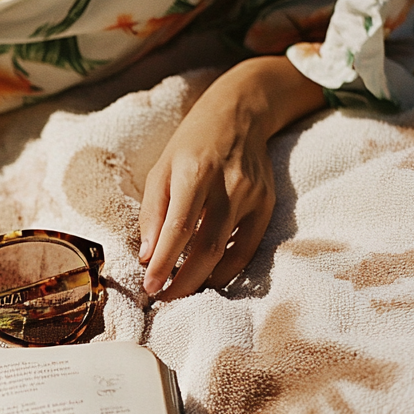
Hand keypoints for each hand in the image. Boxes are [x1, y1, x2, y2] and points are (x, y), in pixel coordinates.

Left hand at [138, 56, 325, 300]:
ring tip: (181, 291)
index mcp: (195, 173)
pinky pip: (249, 249)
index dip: (163, 263)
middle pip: (206, 248)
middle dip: (183, 282)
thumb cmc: (190, 145)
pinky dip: (228, 269)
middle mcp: (228, 186)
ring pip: (229, 254)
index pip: (178, 229)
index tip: (149, 286)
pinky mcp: (267, 206)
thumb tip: (146, 256)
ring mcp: (253, 197)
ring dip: (203, 280)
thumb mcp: (160, 170)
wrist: (239, 115)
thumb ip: (152, 213)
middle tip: (163, 298)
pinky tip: (209, 277)